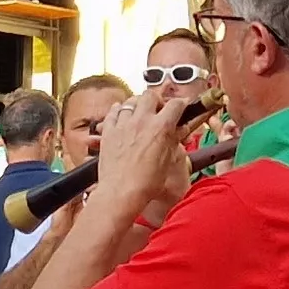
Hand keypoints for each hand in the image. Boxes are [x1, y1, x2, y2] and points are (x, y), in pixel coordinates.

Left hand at [94, 90, 197, 215]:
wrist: (121, 193)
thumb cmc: (146, 183)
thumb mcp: (168, 161)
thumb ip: (173, 141)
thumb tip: (177, 131)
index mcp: (161, 127)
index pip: (176, 104)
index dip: (181, 104)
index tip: (180, 107)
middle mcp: (142, 121)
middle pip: (150, 95)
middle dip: (156, 100)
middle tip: (158, 109)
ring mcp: (123, 125)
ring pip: (130, 101)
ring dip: (137, 104)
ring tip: (140, 112)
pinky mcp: (108, 132)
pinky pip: (112, 113)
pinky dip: (117, 111)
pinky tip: (120, 115)